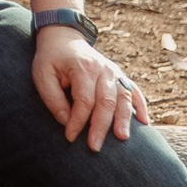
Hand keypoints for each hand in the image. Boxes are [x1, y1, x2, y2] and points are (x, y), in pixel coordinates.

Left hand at [32, 27, 145, 149]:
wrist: (63, 39)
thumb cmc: (51, 60)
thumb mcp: (42, 74)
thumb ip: (52, 98)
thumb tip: (66, 121)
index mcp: (82, 67)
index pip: (84, 99)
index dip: (78, 120)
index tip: (69, 137)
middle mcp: (103, 69)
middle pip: (106, 101)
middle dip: (101, 127)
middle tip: (95, 147)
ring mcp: (114, 72)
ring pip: (124, 97)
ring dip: (124, 119)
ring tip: (123, 138)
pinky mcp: (120, 76)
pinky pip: (134, 91)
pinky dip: (141, 106)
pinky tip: (144, 122)